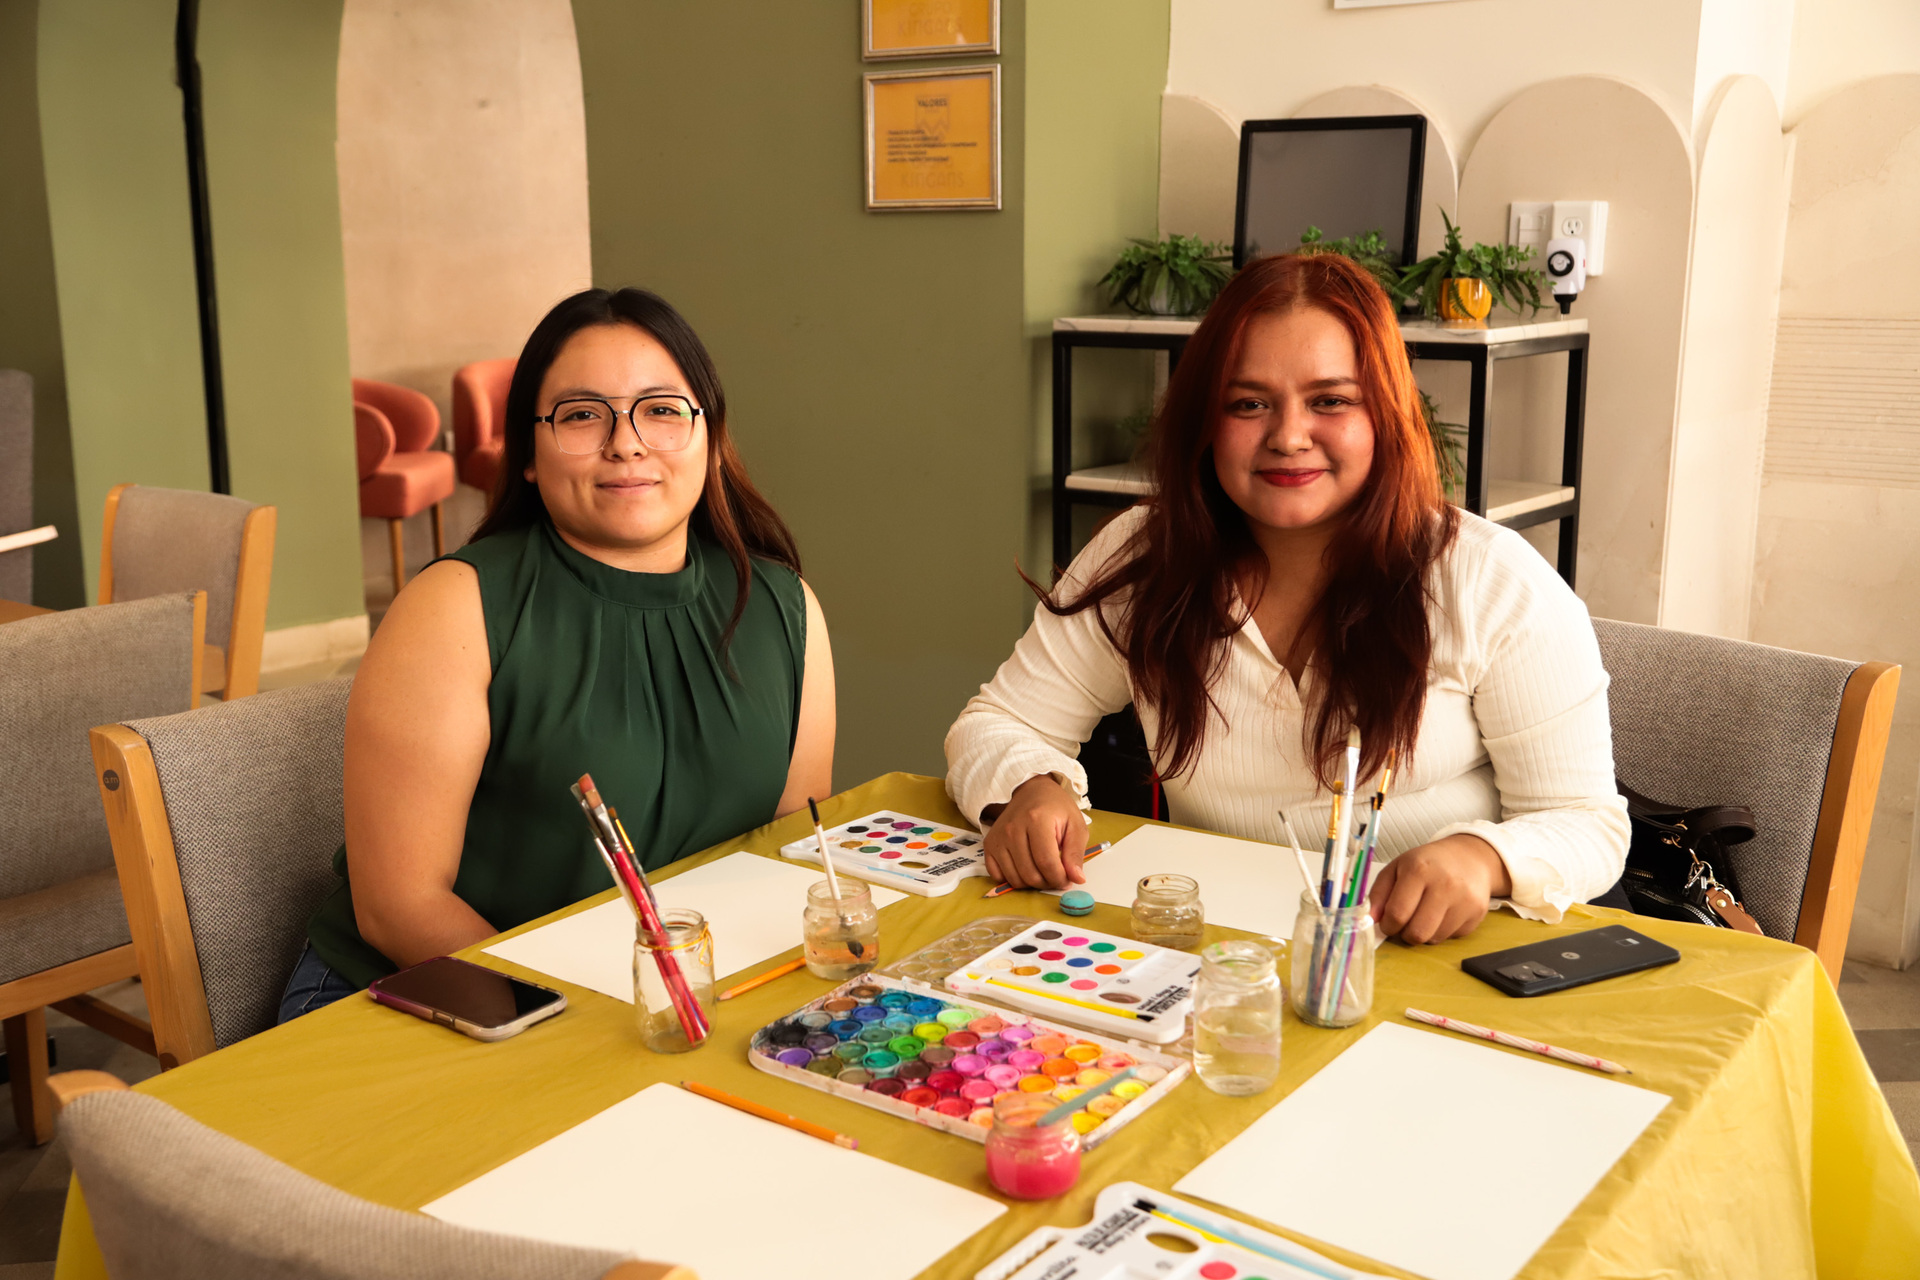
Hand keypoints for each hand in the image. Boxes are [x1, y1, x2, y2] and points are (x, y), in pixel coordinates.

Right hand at [980, 775, 1087, 889]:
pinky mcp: (989, 844)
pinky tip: (1025, 868)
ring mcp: (998, 837)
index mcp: (1036, 820)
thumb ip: (1075, 853)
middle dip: (1048, 883)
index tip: (1068, 880)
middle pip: (1030, 874)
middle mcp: (1013, 829)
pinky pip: (998, 876)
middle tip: (1057, 876)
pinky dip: (1013, 879)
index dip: (1060, 878)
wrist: (1032, 792)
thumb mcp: (1075, 825)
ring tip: (1043, 872)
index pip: (1047, 862)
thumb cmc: (1056, 808)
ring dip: (1032, 884)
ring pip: (1015, 879)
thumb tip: (1077, 879)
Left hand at [1367, 834, 1511, 943]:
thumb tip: (1371, 919)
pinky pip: (1451, 937)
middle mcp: (1445, 885)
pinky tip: (1443, 913)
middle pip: (1417, 933)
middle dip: (1405, 934)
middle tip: (1405, 923)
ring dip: (1424, 933)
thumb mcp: (1397, 868)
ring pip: (1434, 939)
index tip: (1388, 923)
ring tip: (1424, 915)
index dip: (1388, 925)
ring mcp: (1464, 900)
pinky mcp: (1478, 913)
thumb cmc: (1427, 864)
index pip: (1397, 914)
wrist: (1469, 858)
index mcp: (1419, 870)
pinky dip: (1442, 931)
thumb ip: (1379, 893)